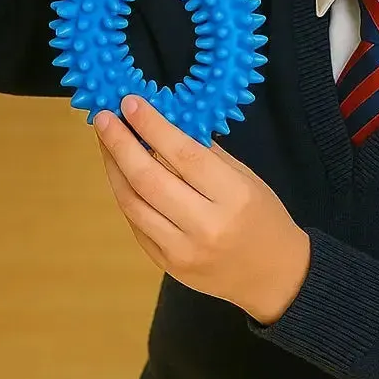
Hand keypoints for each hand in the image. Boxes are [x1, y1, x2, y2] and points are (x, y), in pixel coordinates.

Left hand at [94, 96, 310, 325]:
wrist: (274, 276)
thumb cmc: (264, 216)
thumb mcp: (247, 178)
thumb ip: (206, 154)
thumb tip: (165, 122)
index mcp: (233, 196)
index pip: (184, 155)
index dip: (153, 126)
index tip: (130, 102)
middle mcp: (204, 225)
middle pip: (149, 179)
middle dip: (121, 144)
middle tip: (104, 118)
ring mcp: (181, 250)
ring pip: (133, 203)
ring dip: (113, 168)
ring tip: (106, 141)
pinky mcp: (166, 266)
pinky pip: (136, 225)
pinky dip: (125, 194)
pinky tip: (120, 173)